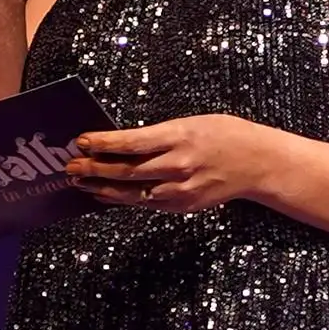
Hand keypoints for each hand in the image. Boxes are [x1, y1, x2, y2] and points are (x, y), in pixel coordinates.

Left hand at [65, 115, 275, 213]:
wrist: (258, 163)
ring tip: (81, 183)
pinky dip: (124, 199)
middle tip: (71, 167)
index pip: (132, 142)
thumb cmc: (224, 134)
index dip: (103, 143)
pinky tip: (107, 194)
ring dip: (103, 188)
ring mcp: (181, 190)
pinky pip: (147, 203)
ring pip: (132, 192)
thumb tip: (120, 141)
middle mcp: (178, 165)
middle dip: (94, 169)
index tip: (81, 141)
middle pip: (127, 170)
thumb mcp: (190, 123)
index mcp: (179, 137)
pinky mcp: (183, 206)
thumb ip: (158, 135)